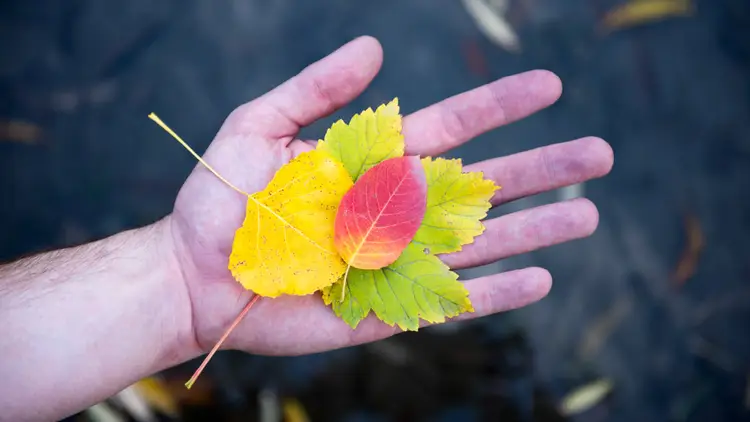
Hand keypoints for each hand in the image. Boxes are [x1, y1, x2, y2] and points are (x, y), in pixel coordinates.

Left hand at [168, 36, 612, 356]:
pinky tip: (542, 278)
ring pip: (481, 242)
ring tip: (590, 215)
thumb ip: (316, 90)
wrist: (195, 277)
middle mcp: (397, 208)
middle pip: (485, 184)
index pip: (452, 127)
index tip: (550, 86)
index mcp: (375, 161)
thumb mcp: (259, 126)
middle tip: (601, 153)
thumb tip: (374, 46)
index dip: (502, 105)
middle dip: (543, 168)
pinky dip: (496, 292)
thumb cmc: (222, 200)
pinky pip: (452, 299)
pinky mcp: (389, 305)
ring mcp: (398, 258)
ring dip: (537, 228)